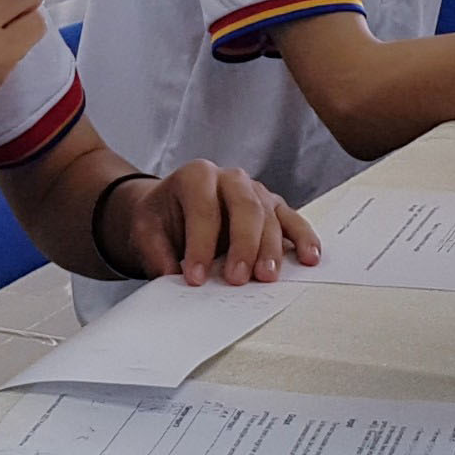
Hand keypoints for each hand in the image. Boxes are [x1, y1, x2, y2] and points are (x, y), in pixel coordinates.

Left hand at [106, 160, 320, 286]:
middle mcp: (230, 178)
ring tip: (266, 278)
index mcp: (197, 176)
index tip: (195, 277)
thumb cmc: (163, 218)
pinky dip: (303, 238)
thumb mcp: (145, 231)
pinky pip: (292, 220)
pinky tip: (309, 258)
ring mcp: (256, 191)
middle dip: (242, 245)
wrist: (173, 209)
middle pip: (245, 207)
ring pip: (270, 215)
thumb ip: (155, 252)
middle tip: (237, 279)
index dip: (200, 243)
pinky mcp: (274, 208)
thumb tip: (170, 277)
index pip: (203, 208)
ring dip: (270, 249)